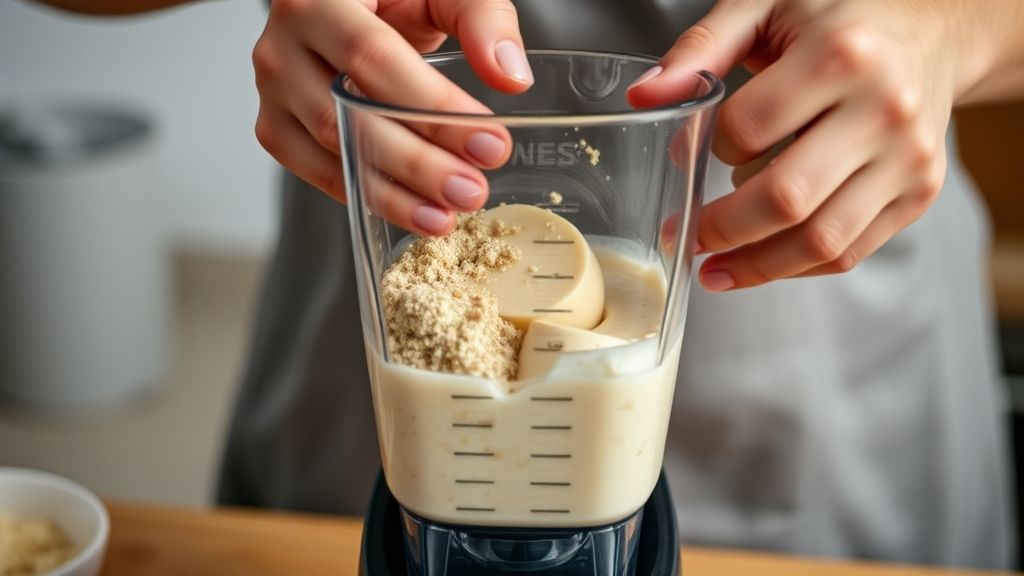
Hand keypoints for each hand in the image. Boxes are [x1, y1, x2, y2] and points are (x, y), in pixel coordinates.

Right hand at [252, 0, 531, 233]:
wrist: (354, 2)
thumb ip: (482, 17)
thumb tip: (510, 75)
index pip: (373, 57)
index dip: (432, 106)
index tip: (487, 142)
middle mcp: (283, 44)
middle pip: (348, 114)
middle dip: (416, 162)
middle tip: (470, 189)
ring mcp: (274, 90)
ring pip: (330, 152)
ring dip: (392, 193)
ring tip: (445, 214)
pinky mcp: (278, 127)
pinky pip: (318, 172)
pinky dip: (366, 196)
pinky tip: (413, 211)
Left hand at [628, 0, 1018, 290]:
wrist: (932, 31)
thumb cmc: (838, 18)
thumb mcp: (764, 7)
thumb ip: (700, 48)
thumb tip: (645, 96)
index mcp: (840, 54)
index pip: (748, 128)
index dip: (707, 148)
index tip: (689, 155)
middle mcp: (884, 109)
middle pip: (786, 198)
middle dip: (721, 229)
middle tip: (684, 236)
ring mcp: (909, 157)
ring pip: (821, 240)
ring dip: (755, 266)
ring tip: (714, 270)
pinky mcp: (919, 192)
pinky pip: (851, 251)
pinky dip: (797, 267)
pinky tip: (762, 261)